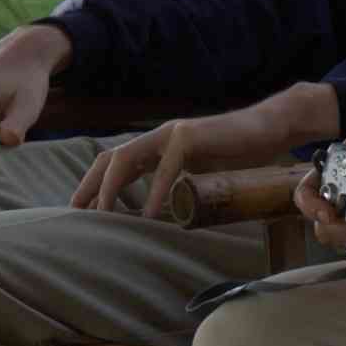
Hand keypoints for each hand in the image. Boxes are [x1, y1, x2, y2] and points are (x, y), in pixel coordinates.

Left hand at [75, 85, 332, 220]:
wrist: (269, 128)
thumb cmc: (238, 154)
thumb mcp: (201, 174)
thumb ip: (181, 187)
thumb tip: (168, 216)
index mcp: (158, 147)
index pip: (115, 163)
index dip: (94, 184)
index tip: (80, 210)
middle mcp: (158, 137)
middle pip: (110, 158)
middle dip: (89, 186)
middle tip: (75, 213)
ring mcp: (172, 134)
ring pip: (127, 159)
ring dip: (111, 189)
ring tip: (103, 216)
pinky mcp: (190, 137)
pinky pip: (165, 168)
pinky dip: (154, 192)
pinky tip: (148, 214)